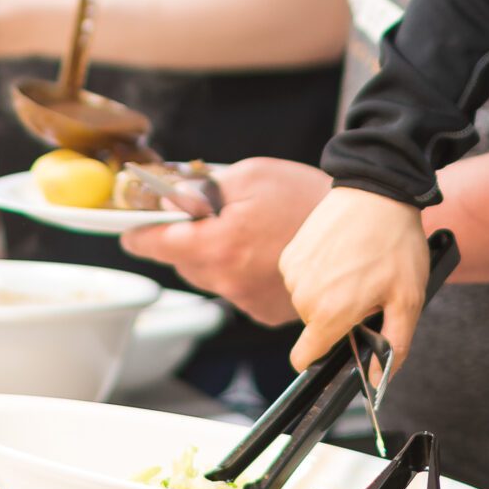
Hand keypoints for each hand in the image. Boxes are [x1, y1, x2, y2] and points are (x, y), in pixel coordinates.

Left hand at [122, 158, 329, 324]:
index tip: (130, 230)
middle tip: (205, 216)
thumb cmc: (305, 194)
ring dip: (216, 257)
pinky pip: (237, 291)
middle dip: (185, 241)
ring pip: (210, 278)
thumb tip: (167, 202)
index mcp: (219, 244)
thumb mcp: (247, 175)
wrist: (358, 224)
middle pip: (182, 264)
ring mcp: (249, 301)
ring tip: (246, 232)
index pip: (155, 245)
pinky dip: (241, 273)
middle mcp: (229, 280)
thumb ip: (200, 188)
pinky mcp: (268, 312)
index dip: (139, 234)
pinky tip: (264, 252)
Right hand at [277, 186, 429, 372]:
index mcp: (330, 313)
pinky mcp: (290, 253)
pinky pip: (301, 278)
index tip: (340, 344)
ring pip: (307, 302)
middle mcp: (303, 295)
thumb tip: (378, 380)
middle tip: (366, 292)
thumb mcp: (409, 298)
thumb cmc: (396, 243)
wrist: (377, 191)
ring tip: (356, 268)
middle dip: (337, 318)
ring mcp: (293, 272)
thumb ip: (395, 345)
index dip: (321, 359)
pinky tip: (341, 254)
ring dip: (328, 294)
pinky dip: (319, 273)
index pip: (304, 359)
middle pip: (314, 328)